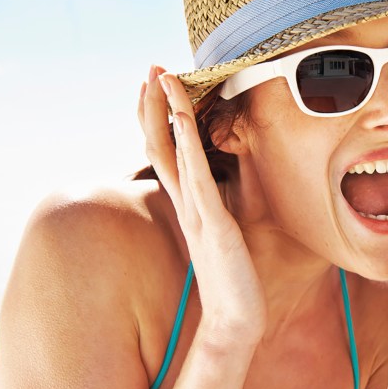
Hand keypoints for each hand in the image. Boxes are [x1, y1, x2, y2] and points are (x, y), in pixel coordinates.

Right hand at [139, 67, 265, 344]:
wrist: (236, 320)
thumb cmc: (235, 279)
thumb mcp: (229, 233)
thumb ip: (223, 209)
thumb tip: (227, 187)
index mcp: (191, 205)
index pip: (169, 153)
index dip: (161, 119)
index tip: (157, 87)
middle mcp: (187, 204)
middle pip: (162, 144)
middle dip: (156, 105)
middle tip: (150, 68)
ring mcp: (196, 212)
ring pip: (174, 153)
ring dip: (168, 112)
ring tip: (161, 77)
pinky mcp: (213, 223)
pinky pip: (197, 177)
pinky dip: (188, 145)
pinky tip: (184, 117)